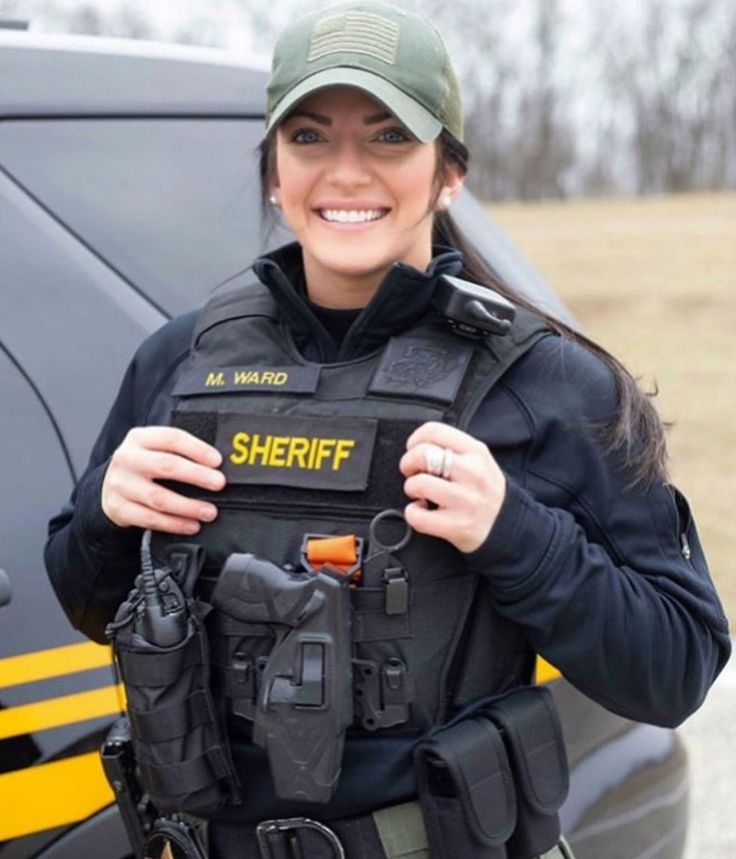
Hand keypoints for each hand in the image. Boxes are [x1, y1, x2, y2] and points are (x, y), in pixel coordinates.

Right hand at [101, 427, 225, 534]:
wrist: (110, 485)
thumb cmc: (144, 466)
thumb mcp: (155, 449)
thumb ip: (180, 452)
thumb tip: (216, 466)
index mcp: (140, 438)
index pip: (171, 438)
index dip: (197, 449)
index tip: (217, 461)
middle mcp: (127, 459)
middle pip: (166, 465)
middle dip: (197, 475)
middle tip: (219, 484)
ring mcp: (120, 484)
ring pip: (159, 498)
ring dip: (189, 506)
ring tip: (209, 511)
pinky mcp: (118, 508)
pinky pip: (150, 519)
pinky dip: (174, 524)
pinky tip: (191, 525)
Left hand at [399, 422, 505, 552]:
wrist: (507, 525)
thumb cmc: (484, 490)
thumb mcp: (479, 460)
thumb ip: (453, 449)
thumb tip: (417, 446)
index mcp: (476, 452)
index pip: (434, 431)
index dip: (415, 440)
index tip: (413, 449)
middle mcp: (472, 473)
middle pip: (421, 454)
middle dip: (408, 463)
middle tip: (412, 472)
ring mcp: (465, 501)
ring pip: (418, 483)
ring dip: (411, 488)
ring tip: (421, 493)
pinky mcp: (456, 526)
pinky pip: (417, 516)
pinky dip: (412, 513)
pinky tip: (424, 511)